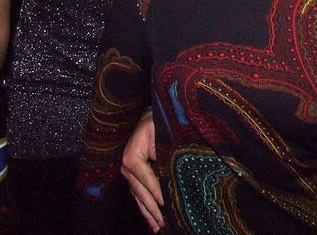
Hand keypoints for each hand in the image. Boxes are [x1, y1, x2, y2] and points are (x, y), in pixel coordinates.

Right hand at [121, 110, 163, 231]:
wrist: (148, 114)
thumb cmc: (156, 120)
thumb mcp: (160, 131)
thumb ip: (163, 150)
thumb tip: (170, 170)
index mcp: (132, 156)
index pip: (146, 178)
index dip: (156, 191)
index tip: (165, 204)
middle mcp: (126, 166)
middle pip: (140, 192)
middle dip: (153, 210)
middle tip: (163, 224)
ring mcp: (128, 172)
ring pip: (138, 196)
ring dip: (148, 213)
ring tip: (158, 227)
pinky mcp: (133, 174)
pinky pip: (138, 193)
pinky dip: (145, 206)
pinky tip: (151, 218)